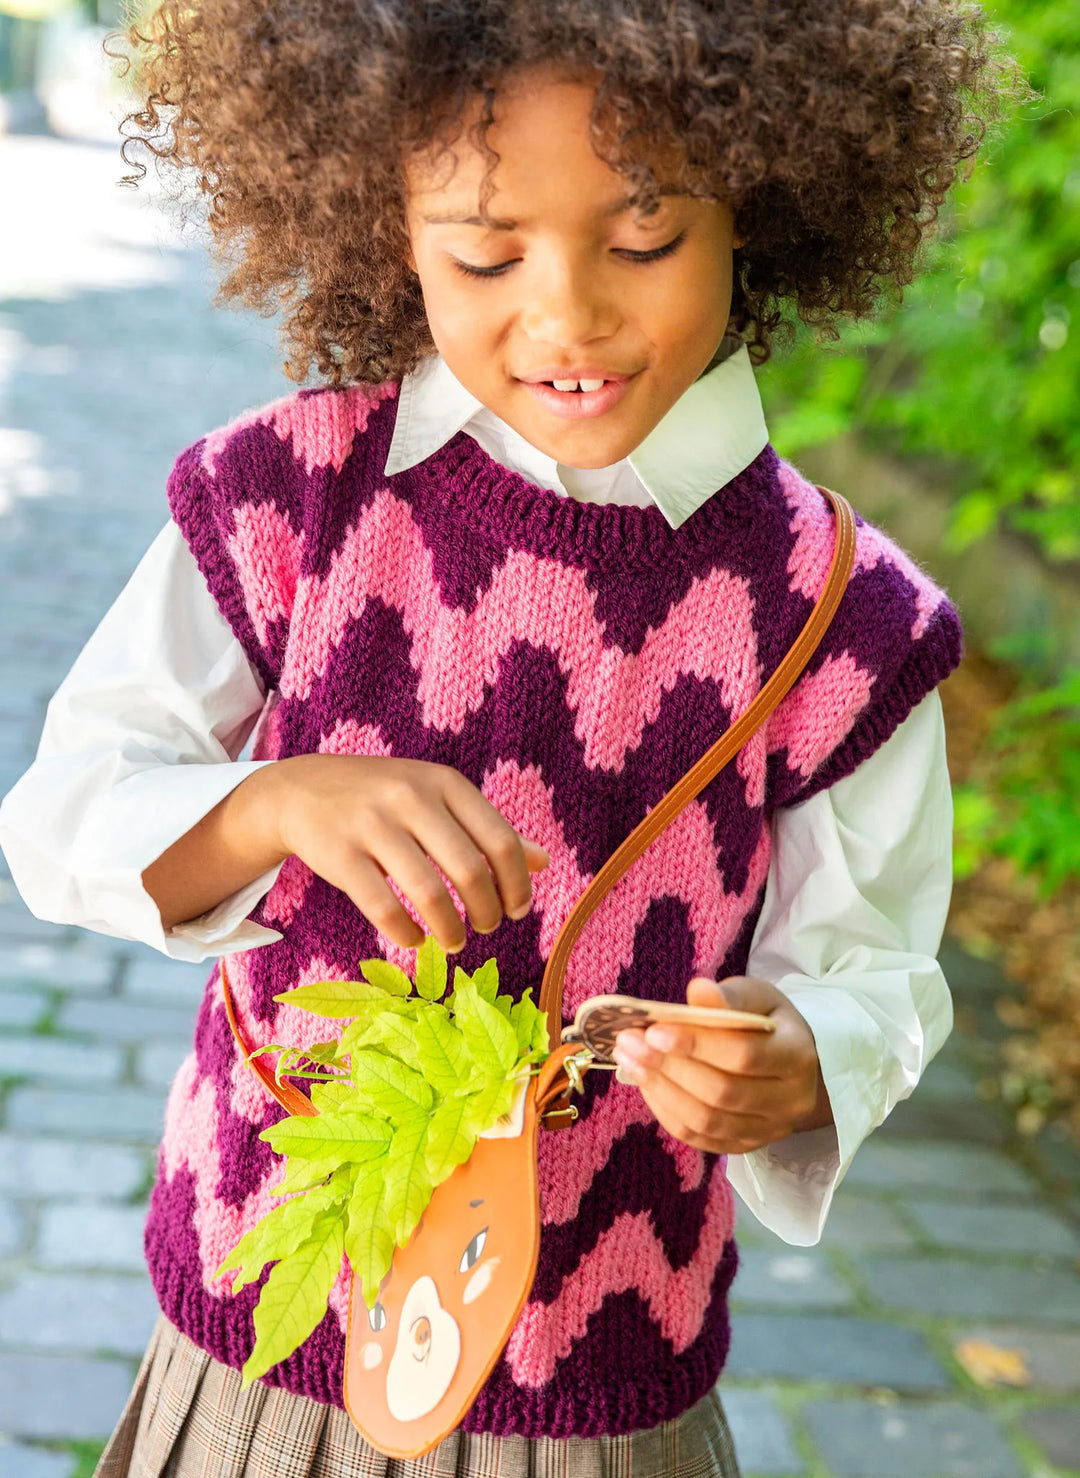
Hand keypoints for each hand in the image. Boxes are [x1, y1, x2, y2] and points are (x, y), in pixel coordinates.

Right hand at [271, 754, 548, 953]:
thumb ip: (486, 828)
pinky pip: (383, 907)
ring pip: (429, 893)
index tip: (518, 910)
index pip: (500, 841)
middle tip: (486, 928)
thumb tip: (543, 860)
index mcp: (444, 782)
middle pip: (470, 869)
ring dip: (450, 929)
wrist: (301, 789)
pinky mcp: (339, 855)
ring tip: (455, 941)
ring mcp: (372, 824)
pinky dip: (407, 933)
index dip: (516, 884)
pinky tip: (414, 939)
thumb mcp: (438, 798)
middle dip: (487, 911)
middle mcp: (411, 797)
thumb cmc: (383, 798)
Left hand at [610, 975, 832, 1153]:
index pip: (743, 1055)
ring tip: (630, 1059)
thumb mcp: (759, 998)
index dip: (697, 1044)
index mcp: (797, 1057)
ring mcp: (767, 1131)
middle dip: (669, 1067)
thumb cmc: (770, 1024)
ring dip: (660, 1089)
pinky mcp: (744, 1146)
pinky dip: (666, 1110)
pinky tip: (646, 1082)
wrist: (794, 1067)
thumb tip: (698, 991)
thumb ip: (729, 997)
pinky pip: (699, 1137)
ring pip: (707, 1120)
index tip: (655, 1030)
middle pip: (722, 1092)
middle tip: (629, 1042)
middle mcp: (789, 1102)